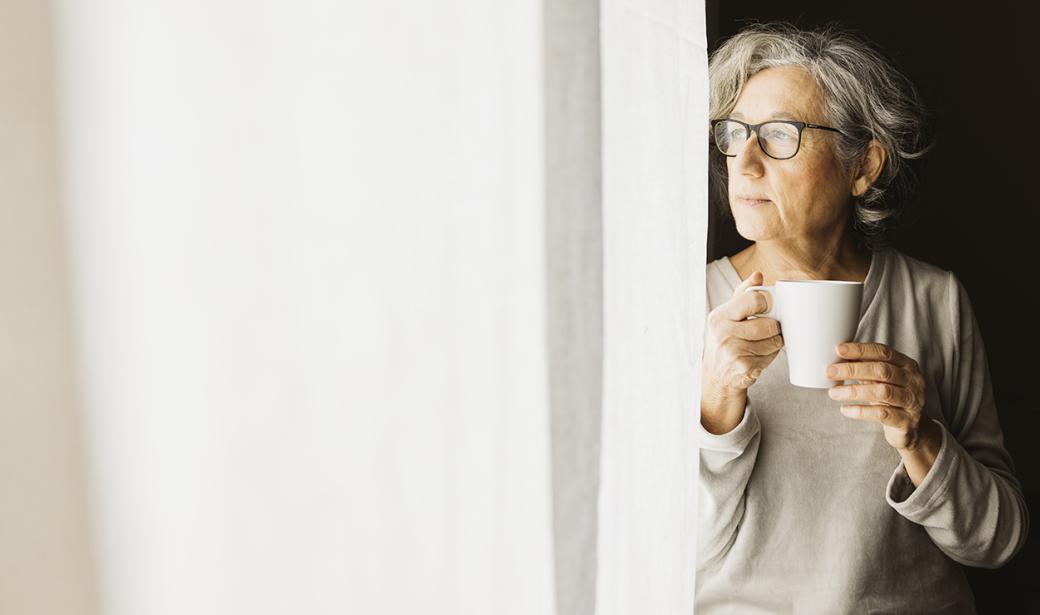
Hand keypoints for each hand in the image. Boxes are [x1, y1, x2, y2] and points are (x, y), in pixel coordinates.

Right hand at [700, 271, 784, 433]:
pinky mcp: (745, 368)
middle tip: (770, 328)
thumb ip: (743, 294)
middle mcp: (723, 334)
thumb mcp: (728, 316)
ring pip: (773, 341)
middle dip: (774, 327)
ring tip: (764, 343)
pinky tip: (760, 355)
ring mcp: (733, 352)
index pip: (753, 300)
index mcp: (719, 317)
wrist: (716, 375)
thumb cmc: (725, 340)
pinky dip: (771, 356)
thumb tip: (758, 275)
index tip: (767, 308)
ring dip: (775, 342)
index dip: (766, 304)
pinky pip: (771, 356)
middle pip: (768, 324)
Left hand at [825, 342, 937, 452]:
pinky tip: (845, 410)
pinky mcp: (907, 421)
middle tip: (830, 371)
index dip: (861, 350)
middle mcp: (913, 381)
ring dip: (854, 391)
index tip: (838, 349)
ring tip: (833, 393)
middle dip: (853, 370)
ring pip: (882, 392)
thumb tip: (837, 355)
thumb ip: (865, 367)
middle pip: (882, 371)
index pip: (883, 352)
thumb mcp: (881, 380)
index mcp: (907, 365)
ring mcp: (913, 401)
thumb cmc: (891, 398)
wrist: (912, 428)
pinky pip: (882, 414)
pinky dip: (861, 411)